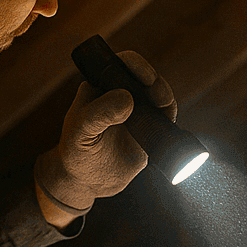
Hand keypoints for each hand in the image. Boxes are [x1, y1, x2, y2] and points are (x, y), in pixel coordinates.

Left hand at [35, 50, 176, 215]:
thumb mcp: (80, 132)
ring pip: (158, 96)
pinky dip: (170, 118)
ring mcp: (138, 112)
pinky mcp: (150, 131)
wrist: (87, 181)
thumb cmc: (77, 152)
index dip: (134, 65)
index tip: (144, 76)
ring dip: (164, 96)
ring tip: (163, 105)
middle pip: (144, 77)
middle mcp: (122, 95)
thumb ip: (99, 114)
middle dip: (154, 80)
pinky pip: (165, 119)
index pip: (120, 66)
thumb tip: (127, 99)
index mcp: (101, 87)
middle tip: (157, 94)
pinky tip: (168, 123)